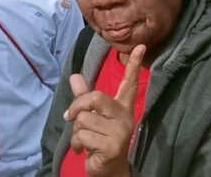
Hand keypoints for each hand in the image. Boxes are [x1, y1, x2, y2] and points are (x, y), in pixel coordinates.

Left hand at [64, 45, 145, 176]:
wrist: (107, 170)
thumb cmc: (99, 140)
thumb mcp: (91, 117)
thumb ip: (84, 98)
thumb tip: (74, 76)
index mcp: (121, 107)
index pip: (129, 83)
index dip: (133, 65)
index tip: (140, 46)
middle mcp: (124, 117)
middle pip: (96, 97)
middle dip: (77, 107)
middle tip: (70, 117)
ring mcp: (120, 131)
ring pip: (85, 119)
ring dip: (76, 132)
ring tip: (84, 141)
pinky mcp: (112, 146)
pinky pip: (83, 135)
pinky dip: (77, 144)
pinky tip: (84, 151)